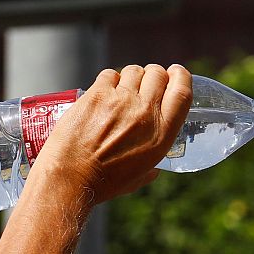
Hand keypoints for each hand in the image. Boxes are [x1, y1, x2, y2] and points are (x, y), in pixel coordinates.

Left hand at [33, 63, 192, 206]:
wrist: (71, 176)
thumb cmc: (103, 182)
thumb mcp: (138, 178)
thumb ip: (150, 168)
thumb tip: (154, 170)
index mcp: (161, 134)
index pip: (182, 92)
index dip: (181, 77)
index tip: (176, 73)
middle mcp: (145, 113)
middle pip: (157, 74)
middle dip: (153, 75)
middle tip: (144, 84)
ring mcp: (121, 101)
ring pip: (133, 71)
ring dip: (130, 78)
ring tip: (120, 91)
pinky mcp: (97, 94)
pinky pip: (109, 75)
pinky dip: (108, 81)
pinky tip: (102, 93)